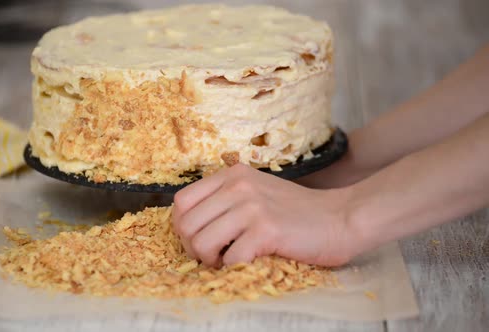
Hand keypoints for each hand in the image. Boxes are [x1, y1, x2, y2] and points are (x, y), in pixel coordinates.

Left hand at [172, 164, 356, 267]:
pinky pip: (230, 259)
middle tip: (212, 256)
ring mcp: (252, 207)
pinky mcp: (266, 230)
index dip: (183, 226)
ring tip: (227, 260)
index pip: (181, 201)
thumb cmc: (296, 211)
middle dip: (192, 248)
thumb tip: (187, 223)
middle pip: (186, 224)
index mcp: (232, 174)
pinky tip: (248, 263)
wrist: (340, 218)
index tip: (198, 239)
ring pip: (201, 242)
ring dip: (210, 260)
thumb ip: (225, 198)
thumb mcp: (256, 191)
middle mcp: (238, 186)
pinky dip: (234, 268)